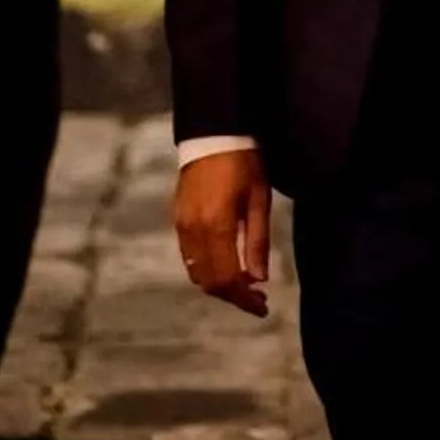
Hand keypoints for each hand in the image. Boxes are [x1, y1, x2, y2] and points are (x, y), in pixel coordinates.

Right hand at [172, 147, 271, 317]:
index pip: (227, 278)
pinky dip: (207, 269)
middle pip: (209, 282)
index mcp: (217, 226)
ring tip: (245, 284)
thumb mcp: (259, 199)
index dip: (244, 298)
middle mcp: (194, 231)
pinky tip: (227, 264)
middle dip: (233, 296)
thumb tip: (259, 279)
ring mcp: (182, 226)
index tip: (262, 306)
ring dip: (220, 285)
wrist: (213, 134)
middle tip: (257, 299)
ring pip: (197, 272)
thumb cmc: (244, 163)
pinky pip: (189, 257)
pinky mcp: (177, 220)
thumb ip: (257, 241)